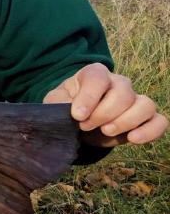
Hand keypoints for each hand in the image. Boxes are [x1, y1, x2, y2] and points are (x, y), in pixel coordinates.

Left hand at [44, 63, 167, 146]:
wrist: (77, 123)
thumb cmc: (66, 107)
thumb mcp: (55, 103)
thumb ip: (58, 103)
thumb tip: (70, 111)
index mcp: (95, 74)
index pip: (99, 78)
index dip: (89, 97)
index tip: (77, 116)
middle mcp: (118, 83)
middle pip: (123, 94)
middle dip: (104, 113)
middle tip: (85, 126)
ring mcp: (134, 100)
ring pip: (145, 105)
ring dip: (126, 122)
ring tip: (106, 131)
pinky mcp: (145, 119)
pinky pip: (160, 121)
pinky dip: (150, 131)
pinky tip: (132, 139)